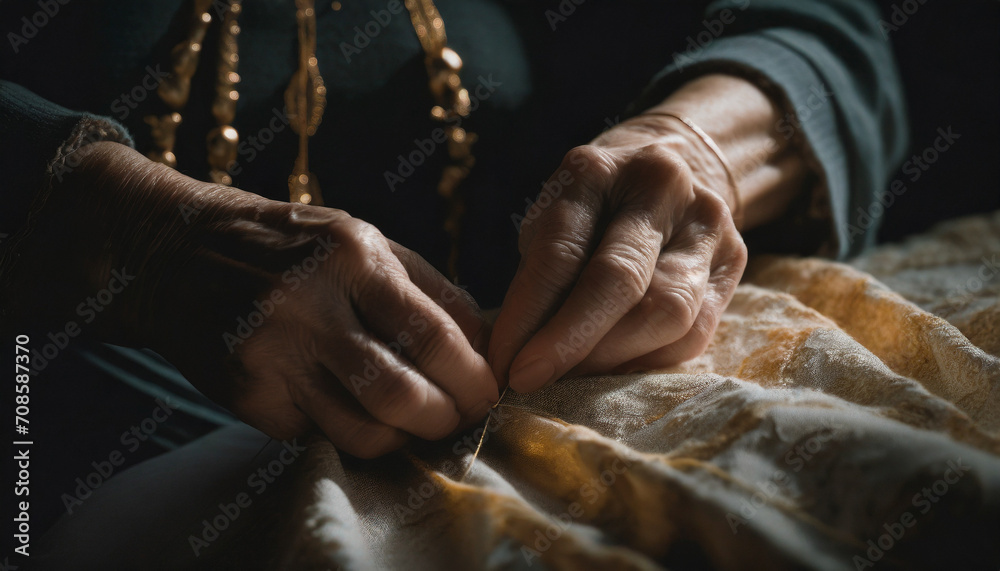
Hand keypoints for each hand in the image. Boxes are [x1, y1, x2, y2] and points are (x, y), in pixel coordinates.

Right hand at [14, 142, 496, 457]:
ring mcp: (269, 354)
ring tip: (414, 424)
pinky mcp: (244, 393)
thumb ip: (428, 286)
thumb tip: (485, 343)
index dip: (472, 377)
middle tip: (458, 419)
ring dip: (402, 439)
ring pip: (360, 432)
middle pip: (399, 394)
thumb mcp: (361, 238)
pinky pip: (316, 433)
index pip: (433, 334)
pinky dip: (346, 429)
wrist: (173, 250)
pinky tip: (350, 409)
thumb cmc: (289, 243)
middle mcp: (307, 305)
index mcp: (350, 256)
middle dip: (445, 420)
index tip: (487, 394)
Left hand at [489, 117, 747, 392]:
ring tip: (571, 381)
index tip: (504, 366)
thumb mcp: (551, 225)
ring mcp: (706, 220)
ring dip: (610, 359)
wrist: (662, 174)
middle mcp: (660, 185)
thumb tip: (515, 359)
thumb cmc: (589, 212)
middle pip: (619, 279)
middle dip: (570, 341)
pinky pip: (695, 330)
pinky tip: (615, 373)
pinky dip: (649, 362)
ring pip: (665, 312)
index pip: (560, 252)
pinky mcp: (735, 257)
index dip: (529, 315)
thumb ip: (539, 279)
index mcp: (596, 169)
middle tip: (530, 381)